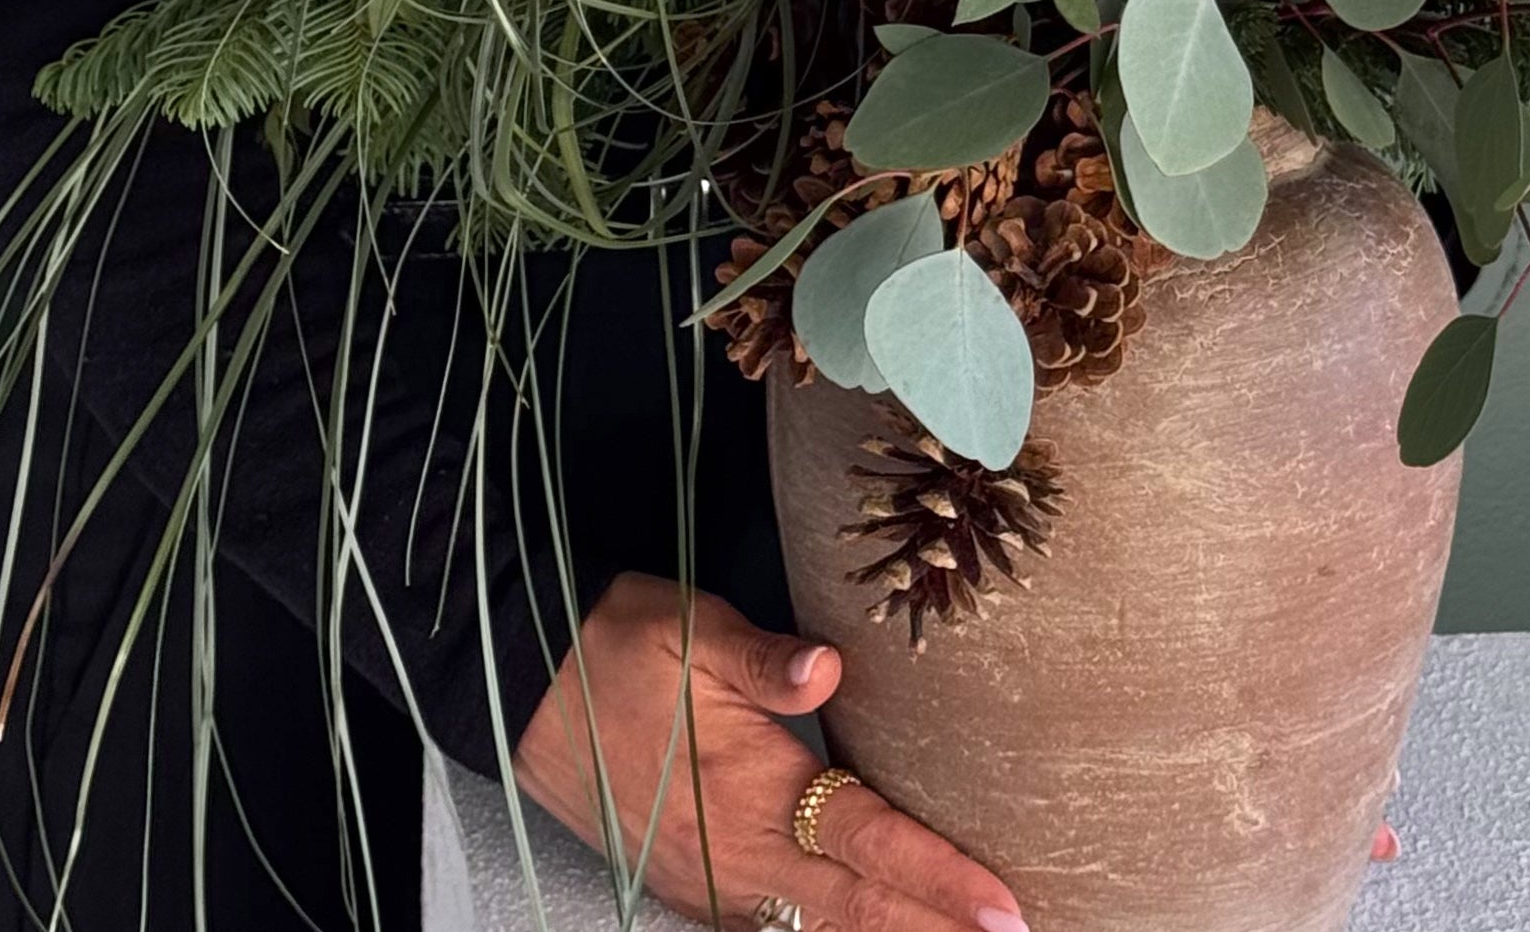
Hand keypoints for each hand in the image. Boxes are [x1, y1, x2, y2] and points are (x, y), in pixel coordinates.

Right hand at [513, 574, 1029, 931]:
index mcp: (754, 791)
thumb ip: (757, 657)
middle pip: (862, 911)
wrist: (527, 697)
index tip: (1003, 907)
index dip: (938, 878)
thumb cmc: (613, 648)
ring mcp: (719, 885)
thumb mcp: (683, 626)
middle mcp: (744, 856)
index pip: (867, 842)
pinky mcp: (698, 891)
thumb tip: (826, 667)